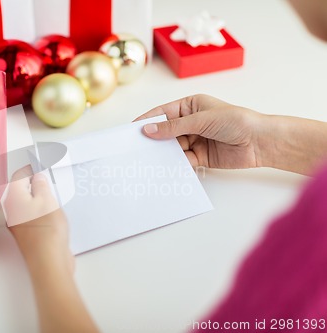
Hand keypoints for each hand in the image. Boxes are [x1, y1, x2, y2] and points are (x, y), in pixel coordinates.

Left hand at [5, 166, 73, 274]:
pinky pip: (33, 214)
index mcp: (12, 198)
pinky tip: (52, 208)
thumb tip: (37, 177)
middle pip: (19, 189)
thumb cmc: (46, 231)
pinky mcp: (29, 233)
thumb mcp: (47, 200)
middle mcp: (12, 210)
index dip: (29, 166)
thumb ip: (41, 185)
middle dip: (31, 180)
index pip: (17, 175)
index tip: (39, 161)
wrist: (49, 261)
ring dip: (37, 194)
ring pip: (26, 202)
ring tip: (50, 189)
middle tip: (44, 173)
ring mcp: (19, 223)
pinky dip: (40, 208)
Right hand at [135, 94, 265, 169]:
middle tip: (136, 147)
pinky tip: (165, 168)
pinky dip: (175, 164)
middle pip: (166, 131)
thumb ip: (173, 127)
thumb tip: (148, 129)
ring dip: (163, 153)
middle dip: (153, 139)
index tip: (132, 129)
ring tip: (148, 160)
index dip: (148, 120)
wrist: (260, 142)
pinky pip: (182, 160)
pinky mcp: (200, 156)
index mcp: (190, 106)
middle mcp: (191, 122)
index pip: (163, 112)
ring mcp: (195, 139)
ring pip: (172, 147)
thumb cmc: (236, 121)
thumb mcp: (201, 119)